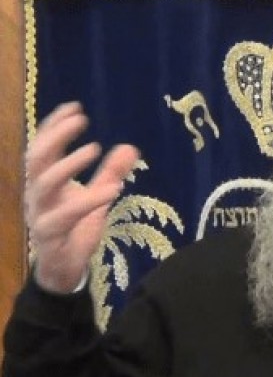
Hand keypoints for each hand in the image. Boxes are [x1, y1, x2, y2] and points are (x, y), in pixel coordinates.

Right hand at [24, 102, 139, 293]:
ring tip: (94, 149)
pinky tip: (113, 190)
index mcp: (44, 182)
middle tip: (81, 120)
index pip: (42, 146)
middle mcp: (37, 194)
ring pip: (44, 184)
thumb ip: (110, 174)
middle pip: (36, 158)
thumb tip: (130, 147)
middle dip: (56, 136)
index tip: (75, 107)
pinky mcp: (51, 235)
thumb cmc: (75, 229)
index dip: (54, 126)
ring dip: (68, 164)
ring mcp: (40, 214)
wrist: (62, 269)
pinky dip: (88, 200)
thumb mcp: (98, 198)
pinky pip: (64, 216)